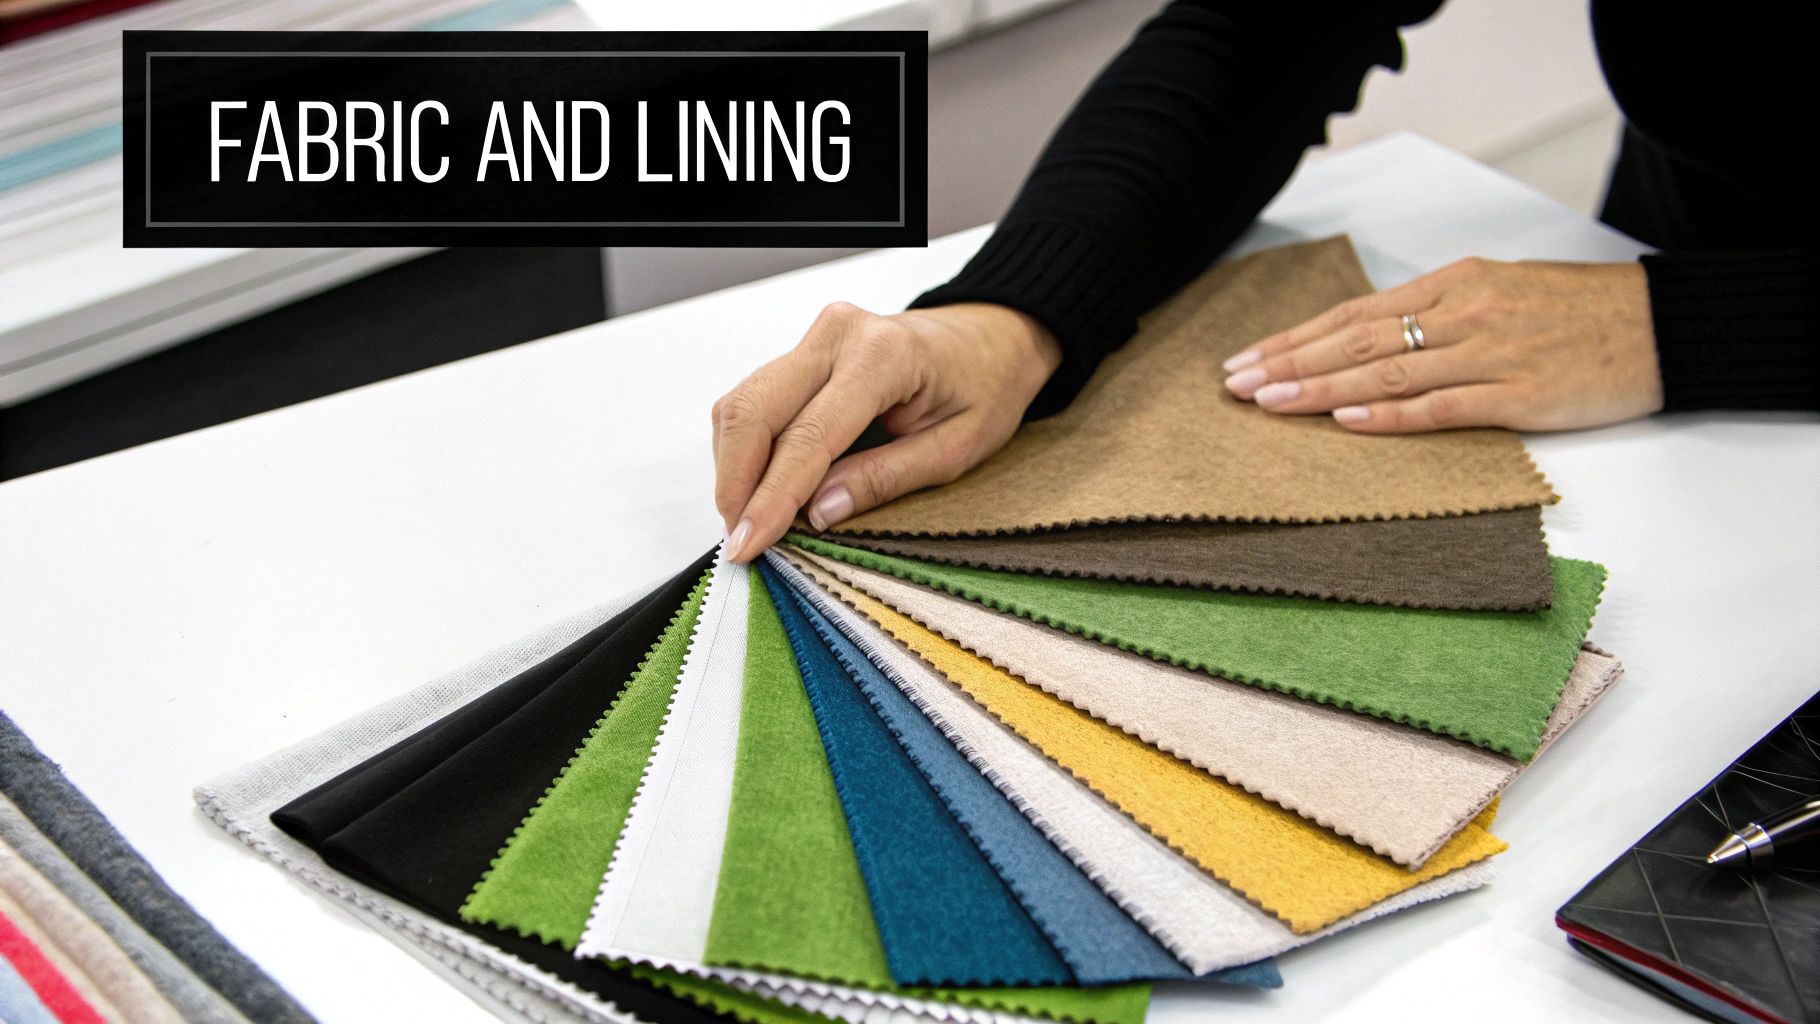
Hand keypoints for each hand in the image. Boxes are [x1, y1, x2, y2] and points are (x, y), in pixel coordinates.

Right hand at [713, 301, 1060, 562]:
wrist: (991, 338)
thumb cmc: (985, 388)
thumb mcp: (956, 448)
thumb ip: (886, 478)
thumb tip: (817, 513)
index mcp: (883, 356)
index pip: (807, 437)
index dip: (772, 497)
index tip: (748, 544)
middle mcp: (838, 335)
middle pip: (753, 411)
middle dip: (736, 484)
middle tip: (739, 541)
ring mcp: (816, 337)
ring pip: (742, 404)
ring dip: (734, 468)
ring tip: (748, 520)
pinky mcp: (804, 351)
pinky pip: (754, 399)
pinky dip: (745, 448)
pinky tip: (759, 487)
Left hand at [1220, 257, 1663, 432]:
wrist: (1663, 324)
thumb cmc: (1581, 311)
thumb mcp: (1500, 292)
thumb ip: (1438, 314)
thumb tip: (1374, 338)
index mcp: (1453, 285)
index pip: (1354, 313)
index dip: (1295, 337)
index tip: (1247, 359)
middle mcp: (1462, 313)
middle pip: (1356, 339)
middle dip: (1289, 362)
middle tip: (1234, 386)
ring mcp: (1490, 352)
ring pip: (1385, 371)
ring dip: (1319, 388)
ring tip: (1268, 403)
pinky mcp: (1519, 392)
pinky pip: (1441, 405)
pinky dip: (1389, 414)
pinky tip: (1345, 420)